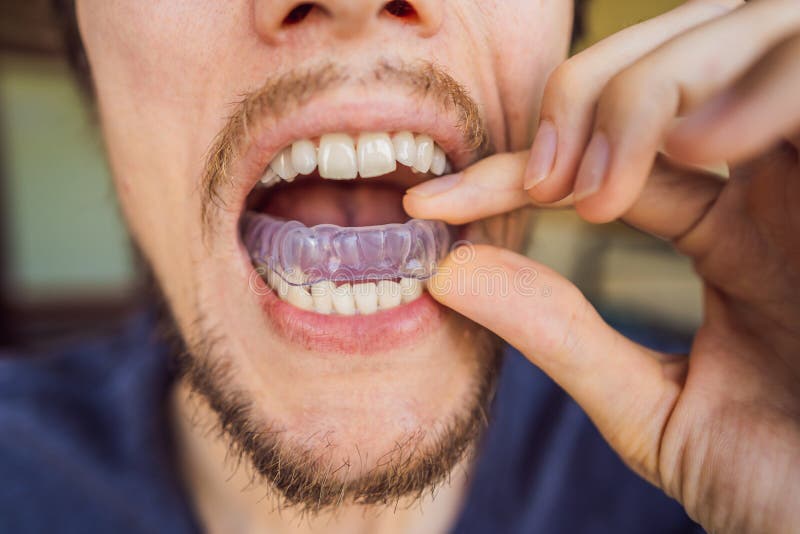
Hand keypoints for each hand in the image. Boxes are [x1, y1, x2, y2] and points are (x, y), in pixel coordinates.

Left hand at [404, 0, 799, 530]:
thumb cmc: (784, 485)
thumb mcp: (653, 409)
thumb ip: (561, 336)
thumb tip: (447, 272)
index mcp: (730, 232)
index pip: (604, 158)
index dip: (512, 169)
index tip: (430, 206)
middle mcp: (777, 186)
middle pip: (677, 64)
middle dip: (591, 94)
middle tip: (540, 180)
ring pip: (751, 35)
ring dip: (657, 85)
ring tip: (604, 187)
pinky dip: (761, 90)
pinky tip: (702, 150)